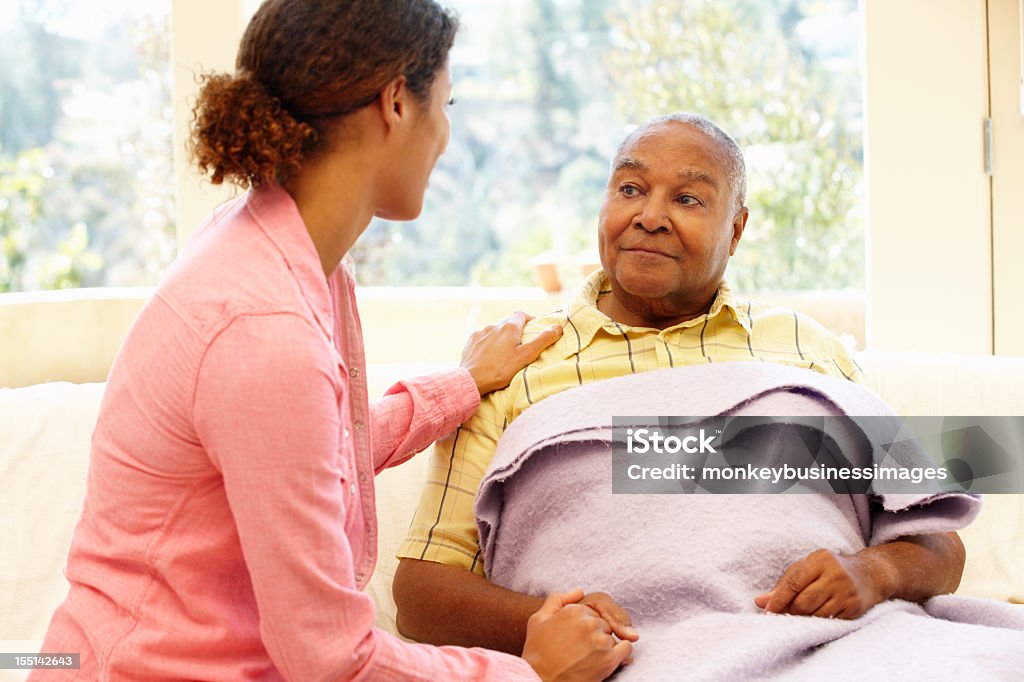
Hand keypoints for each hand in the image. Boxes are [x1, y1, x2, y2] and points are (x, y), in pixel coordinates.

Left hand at [459, 311, 562, 395]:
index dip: (529, 319)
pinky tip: (489, 355)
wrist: (472, 380)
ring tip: (505, 351)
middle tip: (521, 343)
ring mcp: (481, 333)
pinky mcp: (471, 342)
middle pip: (508, 322)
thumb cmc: (501, 369)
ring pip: (495, 330)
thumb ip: (543, 340)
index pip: (522, 315)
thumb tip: (557, 327)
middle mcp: (494, 326)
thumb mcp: (527, 356)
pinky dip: (488, 342)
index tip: (533, 328)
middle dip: (515, 329)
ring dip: (501, 336)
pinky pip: (482, 338)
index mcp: (509, 327)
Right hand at [522, 589, 632, 681]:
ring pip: (611, 636)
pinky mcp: (609, 659)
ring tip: (588, 657)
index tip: (576, 637)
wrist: (539, 680)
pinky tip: (606, 658)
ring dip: (603, 645)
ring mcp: (600, 641)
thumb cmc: (537, 652)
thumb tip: (580, 591)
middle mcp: (588, 623)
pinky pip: (625, 648)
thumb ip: (558, 599)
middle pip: (602, 623)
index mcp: (573, 611)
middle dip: (594, 634)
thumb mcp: (538, 619)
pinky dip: (620, 652)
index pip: (589, 612)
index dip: (583, 625)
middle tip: (581, 648)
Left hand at [754, 548, 884, 618]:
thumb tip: (759, 601)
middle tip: (783, 616)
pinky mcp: (854, 607)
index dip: (778, 599)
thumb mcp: (807, 569)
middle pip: (804, 601)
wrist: (868, 575)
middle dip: (791, 611)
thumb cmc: (829, 570)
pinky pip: (830, 621)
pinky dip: (819, 622)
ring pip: (817, 614)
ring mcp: (847, 592)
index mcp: (820, 560)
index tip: (768, 611)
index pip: (794, 582)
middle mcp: (835, 574)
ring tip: (800, 616)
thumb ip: (784, 585)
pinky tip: (816, 619)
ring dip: (805, 619)